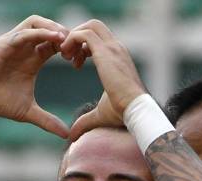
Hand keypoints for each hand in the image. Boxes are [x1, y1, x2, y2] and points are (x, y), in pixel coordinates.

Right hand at [0, 15, 69, 137]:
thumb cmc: (0, 103)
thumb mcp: (29, 112)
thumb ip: (48, 121)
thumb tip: (66, 135)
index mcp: (34, 59)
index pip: (56, 44)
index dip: (69, 48)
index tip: (79, 60)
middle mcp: (26, 48)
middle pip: (50, 29)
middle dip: (65, 35)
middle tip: (75, 49)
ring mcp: (15, 43)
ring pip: (37, 23)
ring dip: (53, 28)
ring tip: (65, 39)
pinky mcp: (4, 43)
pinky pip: (24, 31)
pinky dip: (40, 32)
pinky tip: (53, 39)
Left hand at [60, 19, 146, 140]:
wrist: (136, 111)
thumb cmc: (123, 114)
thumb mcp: (100, 114)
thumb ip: (86, 120)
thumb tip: (73, 134)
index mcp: (118, 58)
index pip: (99, 38)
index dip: (83, 47)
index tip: (74, 63)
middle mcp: (117, 49)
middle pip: (94, 26)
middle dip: (76, 37)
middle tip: (67, 56)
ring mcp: (112, 48)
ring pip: (88, 26)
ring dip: (72, 38)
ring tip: (65, 57)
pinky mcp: (105, 52)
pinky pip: (84, 34)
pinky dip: (72, 41)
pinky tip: (67, 59)